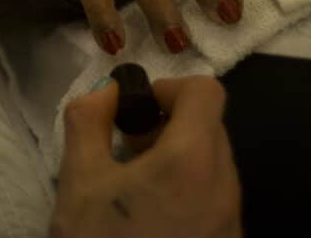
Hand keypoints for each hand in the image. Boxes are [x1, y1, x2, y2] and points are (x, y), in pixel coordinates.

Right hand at [51, 76, 241, 237]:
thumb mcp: (78, 180)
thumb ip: (87, 120)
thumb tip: (107, 91)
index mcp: (193, 159)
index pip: (206, 91)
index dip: (169, 87)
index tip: (134, 110)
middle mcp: (225, 186)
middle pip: (211, 127)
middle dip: (169, 124)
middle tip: (127, 148)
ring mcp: (232, 222)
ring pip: (214, 165)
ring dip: (178, 159)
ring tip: (135, 189)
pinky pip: (215, 200)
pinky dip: (188, 193)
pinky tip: (150, 221)